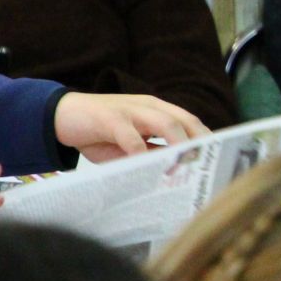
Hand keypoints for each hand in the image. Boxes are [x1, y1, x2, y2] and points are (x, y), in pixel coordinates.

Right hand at [53, 92, 205, 162]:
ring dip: (178, 143)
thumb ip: (151, 153)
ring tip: (187, 163)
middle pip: (184, 120)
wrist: (62, 116)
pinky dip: (140, 150)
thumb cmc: (101, 133)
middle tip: (209, 163)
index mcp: (159, 111)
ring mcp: (131, 110)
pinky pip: (129, 135)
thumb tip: (175, 173)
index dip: (206, 138)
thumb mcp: (131, 146)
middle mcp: (150, 107)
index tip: (218, 157)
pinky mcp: (109, 118)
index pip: (190, 122)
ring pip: (164, 123)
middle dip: (200, 141)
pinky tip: (146, 165)